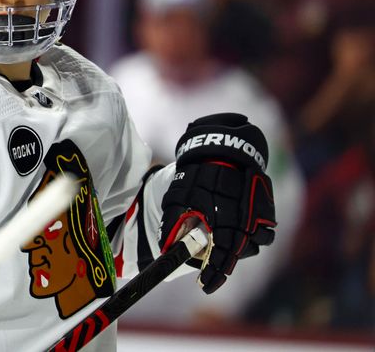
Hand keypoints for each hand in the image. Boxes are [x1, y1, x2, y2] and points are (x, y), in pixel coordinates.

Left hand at [158, 113, 276, 293]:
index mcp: (225, 217)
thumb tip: (167, 249)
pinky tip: (237, 229)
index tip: (205, 286)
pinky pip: (264, 229)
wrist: (223, 148)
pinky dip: (252, 233)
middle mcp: (246, 218)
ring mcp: (260, 213)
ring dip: (240, 247)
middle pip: (240, 252)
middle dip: (225, 264)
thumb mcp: (178, 197)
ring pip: (255, 242)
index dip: (215, 273)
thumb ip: (174, 224)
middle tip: (211, 271)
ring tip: (224, 243)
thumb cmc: (198, 173)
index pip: (223, 254)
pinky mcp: (267, 207)